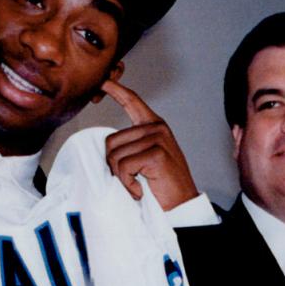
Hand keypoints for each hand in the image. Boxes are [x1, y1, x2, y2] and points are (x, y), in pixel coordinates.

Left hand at [101, 79, 199, 210]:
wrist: (182, 206)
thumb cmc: (162, 185)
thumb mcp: (147, 158)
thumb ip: (132, 144)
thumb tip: (108, 145)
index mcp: (154, 125)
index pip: (132, 100)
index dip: (115, 89)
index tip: (102, 80)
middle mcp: (156, 128)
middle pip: (111, 141)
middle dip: (113, 166)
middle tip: (131, 180)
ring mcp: (157, 139)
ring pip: (115, 156)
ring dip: (121, 178)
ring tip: (138, 185)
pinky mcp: (156, 153)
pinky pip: (124, 167)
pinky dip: (127, 184)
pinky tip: (140, 190)